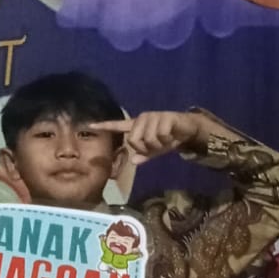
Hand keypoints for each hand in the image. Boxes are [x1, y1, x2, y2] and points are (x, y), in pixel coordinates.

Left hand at [90, 111, 206, 163]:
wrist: (188, 129)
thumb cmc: (169, 138)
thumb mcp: (155, 150)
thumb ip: (145, 154)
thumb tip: (134, 161)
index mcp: (137, 125)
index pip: (118, 125)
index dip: (105, 126)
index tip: (90, 125)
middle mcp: (142, 118)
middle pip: (134, 139)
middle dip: (146, 148)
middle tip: (157, 146)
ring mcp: (153, 116)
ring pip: (148, 139)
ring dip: (158, 144)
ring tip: (166, 139)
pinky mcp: (164, 116)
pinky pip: (160, 135)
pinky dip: (166, 139)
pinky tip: (171, 135)